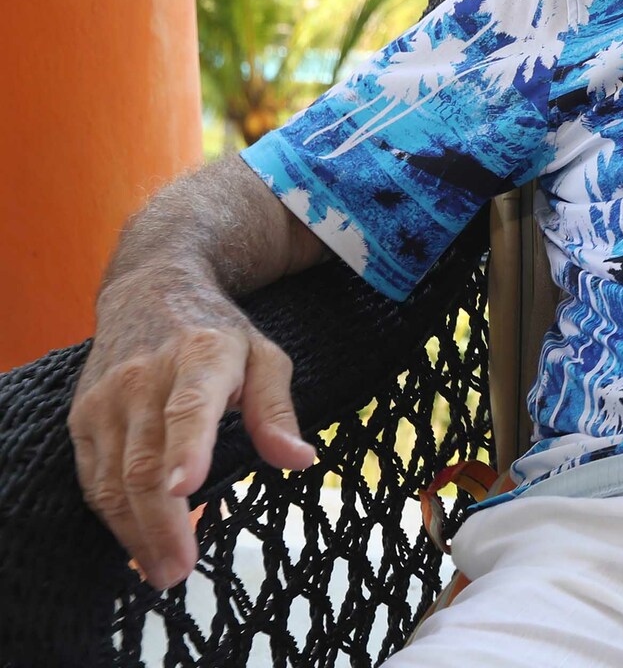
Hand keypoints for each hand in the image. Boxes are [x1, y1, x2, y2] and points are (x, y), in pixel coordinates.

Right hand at [68, 284, 315, 588]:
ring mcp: (107, 399)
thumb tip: (300, 460)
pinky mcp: (83, 416)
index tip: (186, 487)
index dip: (187, 448)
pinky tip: (137, 544)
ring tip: (161, 572)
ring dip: (134, 531)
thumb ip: (278, 410)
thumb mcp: (265, 355)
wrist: (152, 288)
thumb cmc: (219, 333)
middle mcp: (144, 379)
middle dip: (159, 521)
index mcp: (200, 358)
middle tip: (178, 571)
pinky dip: (112, 516)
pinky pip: (92, 477)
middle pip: (144, 460)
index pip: (190, 407)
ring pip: (112, 478)